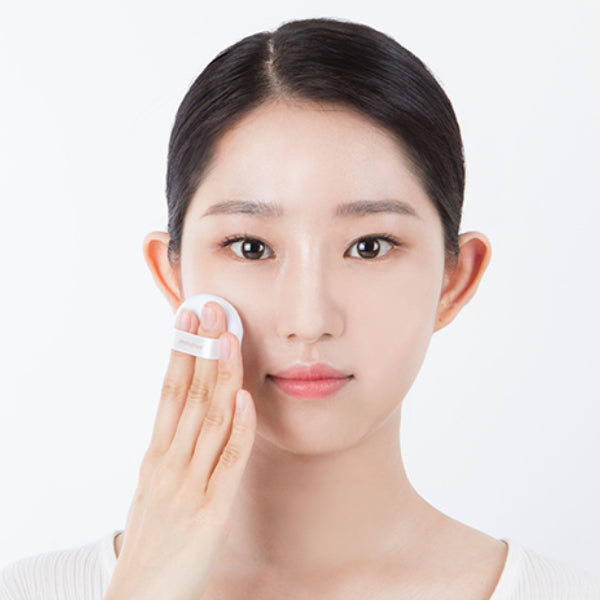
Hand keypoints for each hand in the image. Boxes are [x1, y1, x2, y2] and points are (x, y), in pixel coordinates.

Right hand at [104, 302, 255, 599]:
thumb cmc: (152, 545)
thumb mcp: (153, 490)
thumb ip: (170, 455)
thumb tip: (181, 421)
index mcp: (156, 456)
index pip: (169, 392)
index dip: (181, 353)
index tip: (189, 320)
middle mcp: (169, 463)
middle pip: (186, 395)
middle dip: (200, 350)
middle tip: (210, 309)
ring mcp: (189, 485)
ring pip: (208, 418)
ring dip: (220, 375)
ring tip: (229, 338)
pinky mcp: (211, 511)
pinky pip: (228, 462)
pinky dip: (237, 428)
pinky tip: (243, 398)